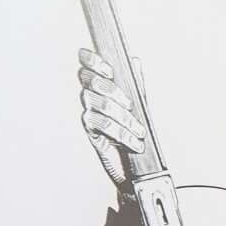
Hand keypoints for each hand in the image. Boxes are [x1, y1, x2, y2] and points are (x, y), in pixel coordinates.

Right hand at [76, 48, 151, 174]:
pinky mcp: (89, 130)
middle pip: (92, 81)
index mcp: (100, 83)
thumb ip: (135, 83)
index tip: (109, 69)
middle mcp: (90, 95)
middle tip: (130, 105)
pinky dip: (122, 134)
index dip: (93, 61)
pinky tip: (133, 141)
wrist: (132, 164)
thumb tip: (134, 61)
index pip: (86, 62)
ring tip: (139, 131)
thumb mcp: (139, 104)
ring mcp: (88, 112)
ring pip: (100, 104)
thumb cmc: (132, 130)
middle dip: (114, 92)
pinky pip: (102, 125)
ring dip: (124, 118)